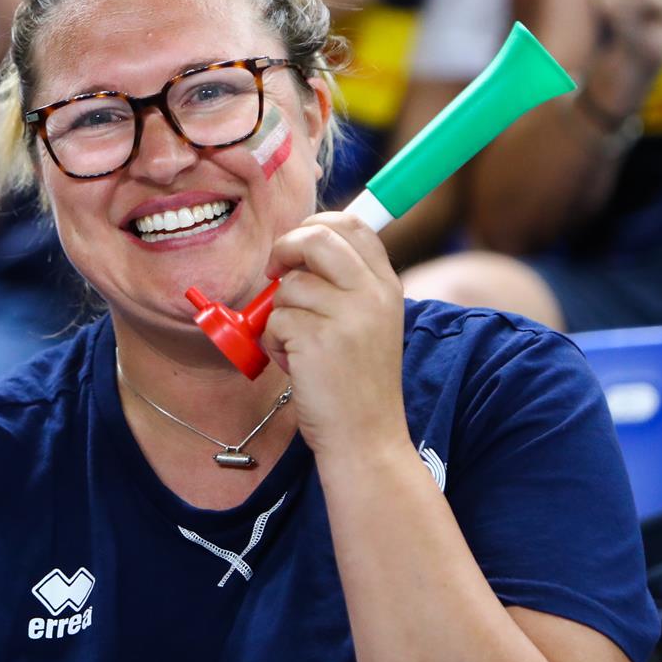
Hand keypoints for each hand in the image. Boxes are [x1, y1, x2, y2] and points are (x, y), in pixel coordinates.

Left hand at [263, 213, 407, 460]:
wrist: (365, 437)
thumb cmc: (355, 382)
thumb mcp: (368, 323)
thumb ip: (345, 284)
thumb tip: (299, 246)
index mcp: (387, 285)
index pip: (354, 224)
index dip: (316, 224)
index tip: (297, 248)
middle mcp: (372, 295)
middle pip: (317, 238)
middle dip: (285, 249)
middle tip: (276, 273)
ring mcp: (347, 316)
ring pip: (289, 285)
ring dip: (279, 313)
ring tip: (298, 344)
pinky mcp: (317, 339)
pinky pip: (274, 320)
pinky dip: (274, 342)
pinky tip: (295, 364)